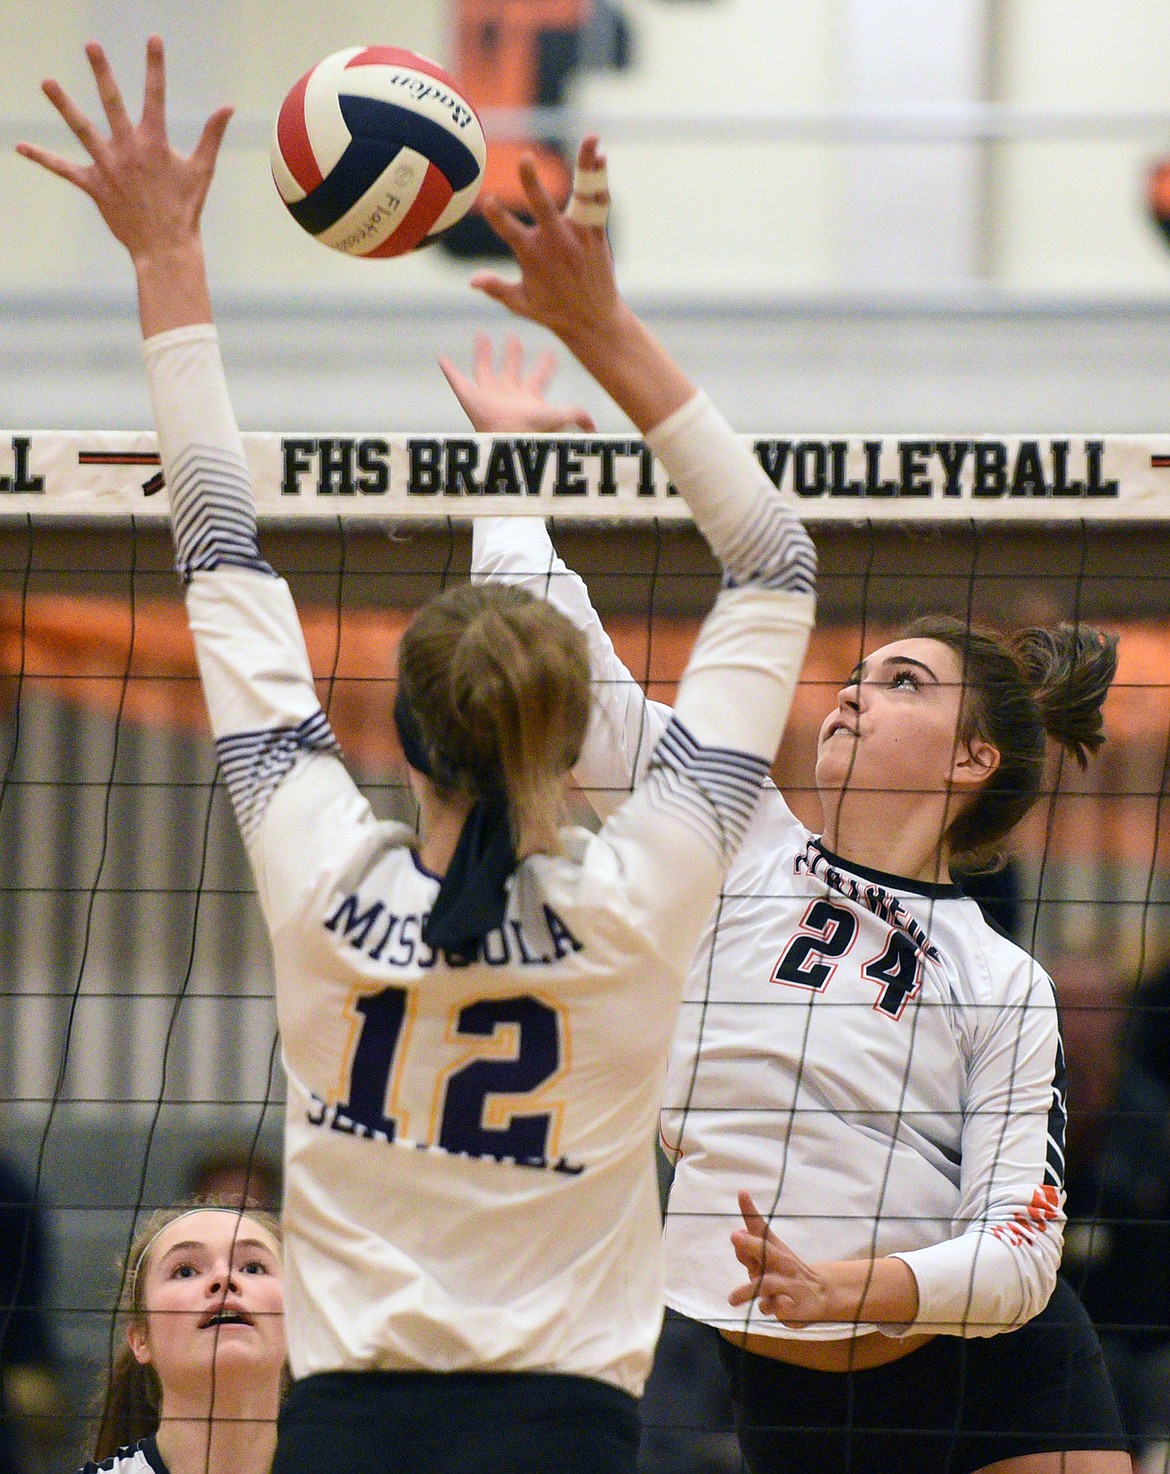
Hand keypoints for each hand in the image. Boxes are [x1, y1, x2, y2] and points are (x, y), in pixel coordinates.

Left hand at [16, 35, 231, 264]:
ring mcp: (109, 168)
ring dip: (63, 105)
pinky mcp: (95, 186)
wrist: (166, 247)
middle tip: (92, 46)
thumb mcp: (202, 170)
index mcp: (154, 144)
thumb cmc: (186, 209)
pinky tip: (20, 147)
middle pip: (112, 103)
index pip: (155, 96)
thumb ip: (211, 135)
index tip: (153, 39)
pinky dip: (43, 158)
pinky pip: (64, 170)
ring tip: (46, 81)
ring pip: (82, 130)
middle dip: (103, 73)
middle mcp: (128, 150)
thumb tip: (229, 107)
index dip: (155, 66)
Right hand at [439, 333, 596, 433]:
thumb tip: (596, 427)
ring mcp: (488, 396)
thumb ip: (576, 416)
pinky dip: (449, 371)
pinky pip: (456, 381)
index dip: (545, 366)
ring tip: (481, 336)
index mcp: (528, 397)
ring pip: (484, 370)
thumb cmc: (531, 432)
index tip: (550, 353)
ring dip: (482, 355)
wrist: (506, 443)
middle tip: (515, 338)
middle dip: (514, 354)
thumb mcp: (557, 417)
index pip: (538, 377)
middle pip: (511, 370)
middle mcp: (508, 395)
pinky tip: (442, 359)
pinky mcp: (469, 398)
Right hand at [470, 136, 624, 350]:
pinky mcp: (596, 234)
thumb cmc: (553, 313)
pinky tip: (601, 156)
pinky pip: (598, 203)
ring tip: (592, 137)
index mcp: (533, 257)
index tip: (487, 201)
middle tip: (525, 158)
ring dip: (586, 165)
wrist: (594, 321)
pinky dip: (600, 180)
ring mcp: (579, 236)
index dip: (497, 217)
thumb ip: (497, 289)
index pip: (509, 232)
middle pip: (542, 207)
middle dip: (532, 183)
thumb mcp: (521, 304)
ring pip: (581, 194)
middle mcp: (557, 242)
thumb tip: (472, 281)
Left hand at [729, 1190, 833, 1326]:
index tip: (742, 1192)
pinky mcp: (796, 1306)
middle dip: (750, 1244)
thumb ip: (748, 1253)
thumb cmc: (785, 1275)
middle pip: (766, 1250)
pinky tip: (768, 1308)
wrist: (823, 1295)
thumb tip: (736, 1234)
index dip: (750, 1211)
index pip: (760, 1227)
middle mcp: (783, 1262)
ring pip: (768, 1283)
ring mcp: (791, 1284)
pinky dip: (772, 1308)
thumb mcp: (767, 1263)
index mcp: (775, 1249)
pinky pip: (780, 1307)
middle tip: (734, 1236)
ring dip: (749, 1289)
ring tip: (731, 1299)